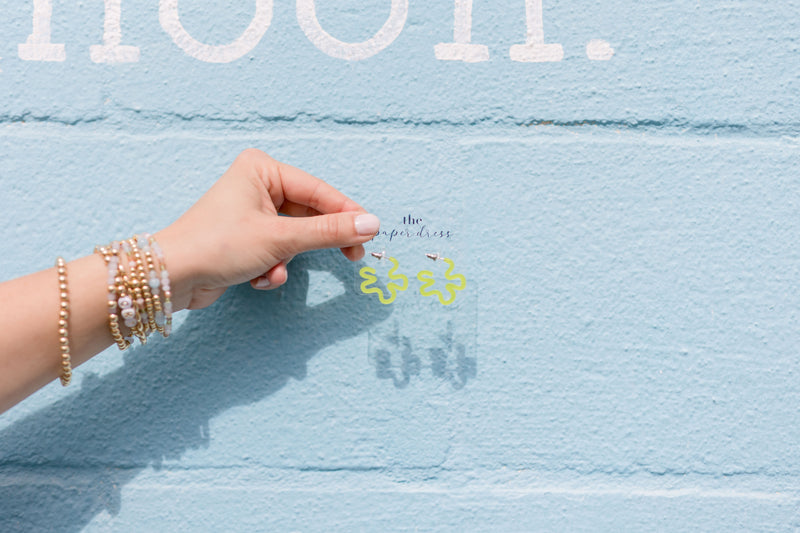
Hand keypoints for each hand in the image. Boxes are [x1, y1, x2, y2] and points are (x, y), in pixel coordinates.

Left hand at [155, 149, 379, 309]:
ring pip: (294, 237)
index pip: (318, 191)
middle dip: (315, 243)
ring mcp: (252, 211)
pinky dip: (273, 267)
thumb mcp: (280, 238)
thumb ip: (329, 232)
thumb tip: (372, 224)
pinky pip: (278, 250)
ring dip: (287, 260)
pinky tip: (257, 278)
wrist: (171, 277)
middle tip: (352, 258)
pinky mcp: (247, 237)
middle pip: (309, 214)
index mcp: (263, 169)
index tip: (373, 232)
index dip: (347, 213)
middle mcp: (258, 185)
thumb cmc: (218, 245)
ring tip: (272, 271)